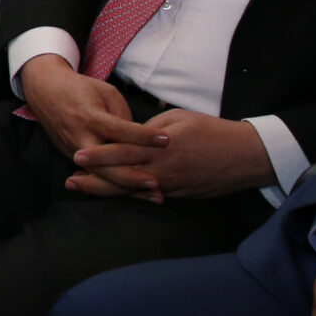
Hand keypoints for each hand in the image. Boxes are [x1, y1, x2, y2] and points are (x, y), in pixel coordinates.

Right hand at [19, 53, 152, 183]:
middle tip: (157, 183)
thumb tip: (139, 140)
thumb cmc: (80, 89)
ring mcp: (74, 150)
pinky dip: (116, 186)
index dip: (142, 136)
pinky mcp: (72, 158)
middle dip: (132, 176)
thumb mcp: (105, 92)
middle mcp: (80, 137)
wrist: (45, 91)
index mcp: (89, 116)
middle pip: (106, 164)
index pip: (118, 129)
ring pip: (102, 175)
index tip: (166, 140)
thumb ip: (123, 116)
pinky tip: (137, 194)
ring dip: (128, 188)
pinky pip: (96, 175)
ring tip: (153, 195)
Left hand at [70, 107, 274, 201]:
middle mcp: (162, 170)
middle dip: (94, 179)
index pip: (122, 152)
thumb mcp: (178, 119)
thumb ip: (150, 129)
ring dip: (107, 189)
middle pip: (121, 176)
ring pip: (132, 190)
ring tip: (84, 188)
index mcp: (161, 147)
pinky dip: (129, 195)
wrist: (245, 156)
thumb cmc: (211, 131)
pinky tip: (114, 194)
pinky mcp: (179, 194)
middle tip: (70, 180)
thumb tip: (131, 136)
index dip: (98, 155)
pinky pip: (149, 195)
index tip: (77, 157)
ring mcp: (171, 185)